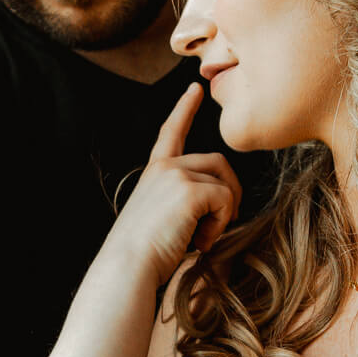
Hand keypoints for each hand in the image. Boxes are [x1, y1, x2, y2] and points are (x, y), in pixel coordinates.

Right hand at [113, 84, 240, 283]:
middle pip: (218, 161)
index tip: (195, 89)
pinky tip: (200, 242)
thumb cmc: (143, 256)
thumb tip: (220, 202)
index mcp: (154, 172)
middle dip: (230, 191)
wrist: (126, 267)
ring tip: (204, 237)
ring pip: (224, 179)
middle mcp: (164, 167)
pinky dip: (221, 224)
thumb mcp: (162, 218)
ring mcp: (175, 174)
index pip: (172, 131)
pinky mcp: (188, 190)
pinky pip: (225, 199)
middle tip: (219, 226)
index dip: (185, 108)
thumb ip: (184, 201)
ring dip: (225, 210)